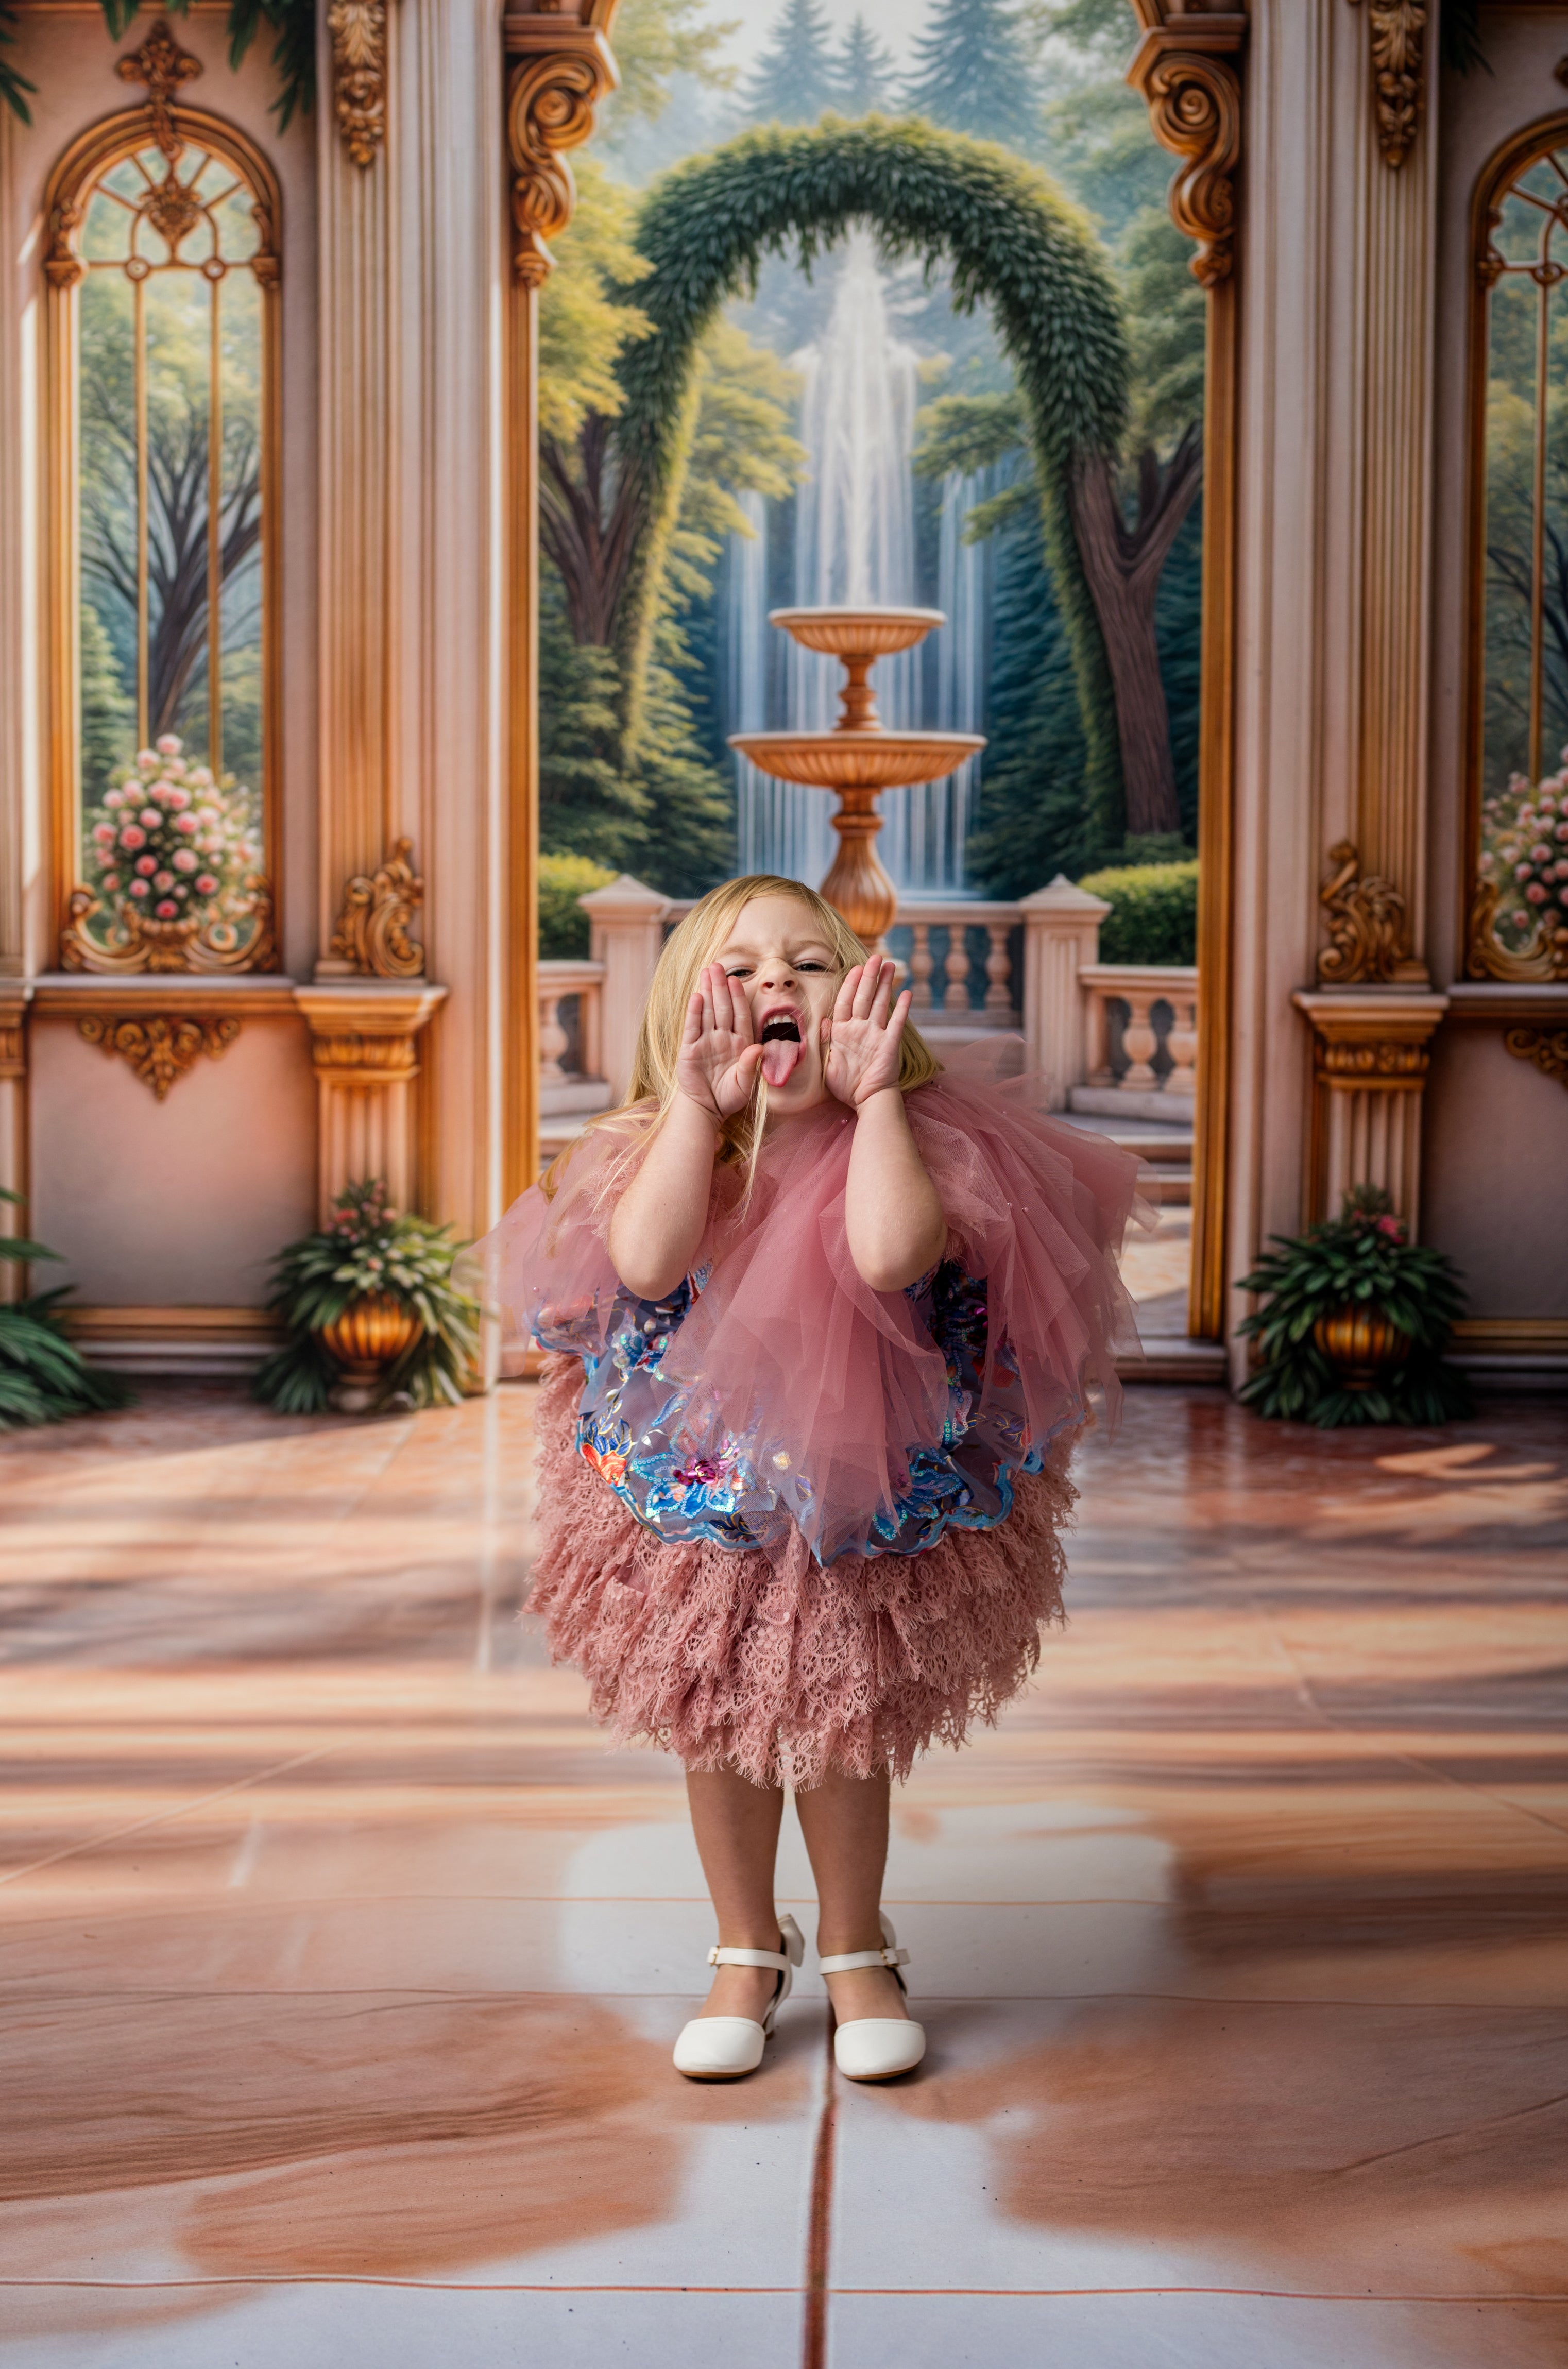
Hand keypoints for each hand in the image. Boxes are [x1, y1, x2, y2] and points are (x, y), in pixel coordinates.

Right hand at [676, 962, 762, 1120]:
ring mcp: (705, 1041)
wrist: (706, 1110)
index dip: (738, 997)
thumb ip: (750, 1066)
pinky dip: (694, 1012)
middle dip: (721, 986)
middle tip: (718, 965)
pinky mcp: (689, 1049)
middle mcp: (722, 1038)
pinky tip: (696, 996)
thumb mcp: (744, 1085)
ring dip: (707, 991)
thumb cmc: (728, 1097)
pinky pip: (692, 1027)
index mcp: (739, 1043)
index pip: (740, 1015)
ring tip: (706, 971)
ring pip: (707, 1012)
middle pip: (722, 1007)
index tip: (737, 980)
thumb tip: (758, 1048)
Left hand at [822, 958, 911, 1109]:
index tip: (856, 967)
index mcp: (843, 1032)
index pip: (846, 1001)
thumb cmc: (846, 1085)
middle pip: (864, 997)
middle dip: (870, 976)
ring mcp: (877, 1035)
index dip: (850, 984)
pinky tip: (907, 993)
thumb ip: (826, 1040)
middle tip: (876, 957)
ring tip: (891, 965)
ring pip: (881, 1004)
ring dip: (885, 985)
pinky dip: (901, 1009)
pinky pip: (896, 1023)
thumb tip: (823, 1020)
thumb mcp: (828, 1062)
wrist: (866, 1101)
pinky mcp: (890, 1044)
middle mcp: (861, 1029)